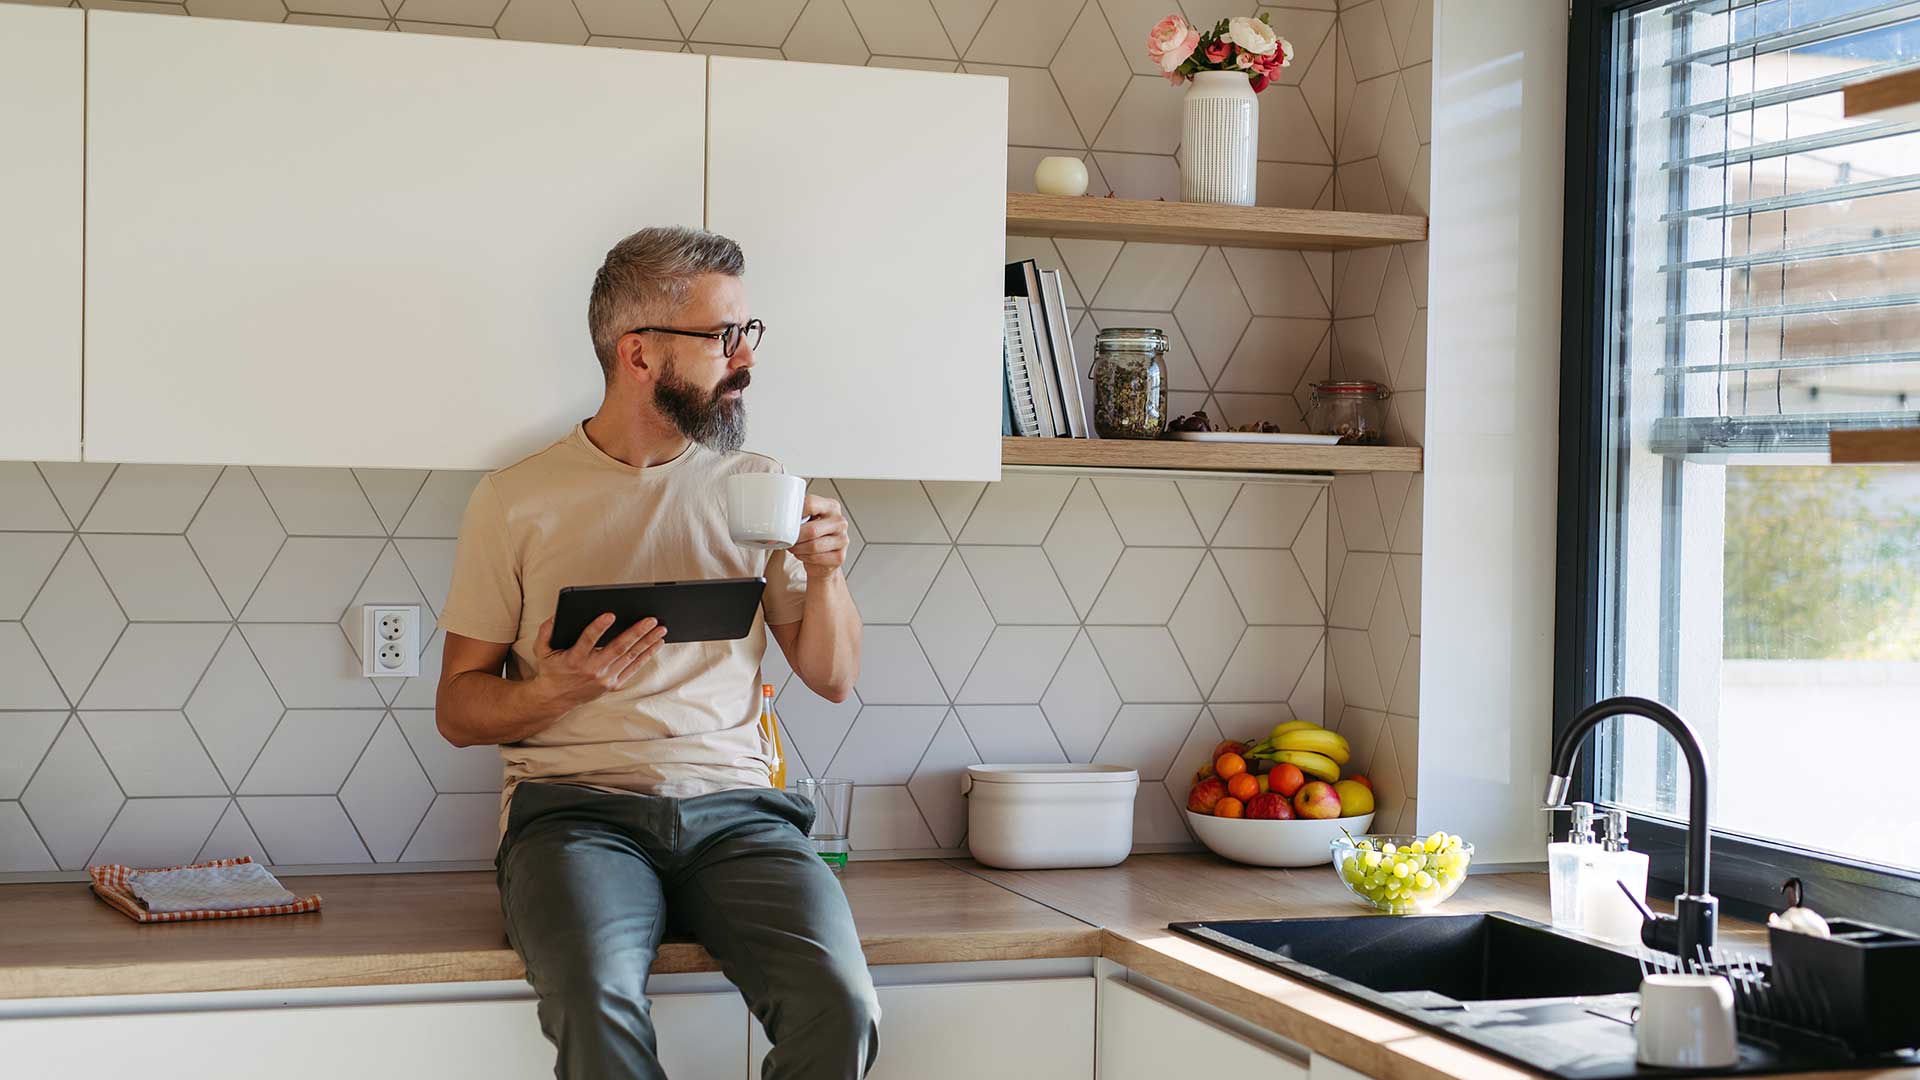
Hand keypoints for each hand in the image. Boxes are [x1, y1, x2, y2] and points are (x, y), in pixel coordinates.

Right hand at [527, 612, 667, 711]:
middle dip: (636, 632)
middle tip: (651, 619)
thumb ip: (546, 631)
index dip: (598, 627)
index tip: (611, 614)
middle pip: (617, 648)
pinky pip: (633, 668)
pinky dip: (646, 656)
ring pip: (629, 657)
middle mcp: (592, 670)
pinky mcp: (612, 684)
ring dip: (647, 642)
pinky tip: (656, 644)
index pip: (587, 641)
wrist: (556, 699)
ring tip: (661, 629)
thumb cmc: (551, 669)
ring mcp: (604, 679)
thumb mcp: (541, 649)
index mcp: (574, 659)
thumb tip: (558, 615)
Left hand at [788, 494, 850, 578]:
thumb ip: (798, 513)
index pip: (811, 504)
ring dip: (798, 548)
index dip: (794, 513)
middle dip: (795, 537)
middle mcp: (840, 522)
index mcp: (831, 506)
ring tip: (793, 547)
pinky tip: (802, 554)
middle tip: (786, 539)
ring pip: (813, 546)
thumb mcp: (808, 518)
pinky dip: (803, 557)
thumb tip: (775, 514)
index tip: (784, 520)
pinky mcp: (839, 556)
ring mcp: (842, 540)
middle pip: (812, 529)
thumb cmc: (813, 534)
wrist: (823, 556)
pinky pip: (815, 558)